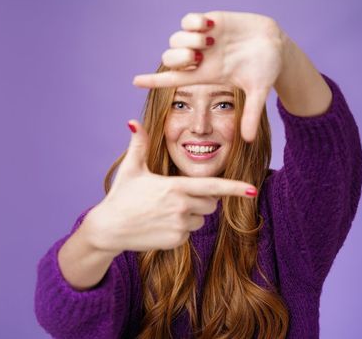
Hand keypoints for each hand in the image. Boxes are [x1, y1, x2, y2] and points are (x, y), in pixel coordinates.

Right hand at [80, 120, 257, 253]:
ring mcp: (179, 225)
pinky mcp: (176, 240)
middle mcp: (181, 206)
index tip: (252, 190)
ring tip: (163, 212)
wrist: (109, 228)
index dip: (235, 188)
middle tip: (175, 197)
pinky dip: (179, 229)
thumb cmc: (121, 195)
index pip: (213, 187)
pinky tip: (159, 225)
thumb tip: (133, 121)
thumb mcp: (131, 168)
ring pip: (201, 219)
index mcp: (175, 186)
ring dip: (190, 215)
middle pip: (211, 203)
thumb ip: (139, 144)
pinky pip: (189, 233)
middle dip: (201, 199)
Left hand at [132, 11, 287, 141]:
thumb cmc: (267, 68)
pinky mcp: (210, 21)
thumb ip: (252, 114)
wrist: (278, 44)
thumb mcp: (259, 91)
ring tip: (209, 40)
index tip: (134, 81)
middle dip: (177, 56)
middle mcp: (199, 58)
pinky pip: (188, 20)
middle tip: (196, 56)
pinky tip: (209, 26)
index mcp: (204, 74)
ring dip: (188, 39)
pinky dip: (193, 22)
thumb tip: (248, 140)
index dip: (153, 80)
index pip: (172, 79)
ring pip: (176, 39)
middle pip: (169, 57)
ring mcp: (202, 39)